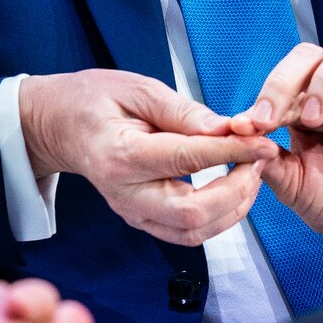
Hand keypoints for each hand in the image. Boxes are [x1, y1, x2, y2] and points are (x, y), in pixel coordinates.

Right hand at [19, 69, 276, 244]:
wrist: (60, 126)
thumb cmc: (94, 100)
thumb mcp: (136, 88)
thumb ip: (181, 110)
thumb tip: (224, 128)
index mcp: (121, 155)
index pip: (186, 159)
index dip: (231, 152)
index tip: (262, 141)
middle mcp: (126, 194)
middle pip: (192, 213)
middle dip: (237, 191)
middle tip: (258, 159)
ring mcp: (132, 213)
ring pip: (194, 232)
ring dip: (233, 208)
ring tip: (250, 173)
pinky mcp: (141, 221)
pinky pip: (187, 233)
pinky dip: (218, 218)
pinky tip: (232, 189)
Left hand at [240, 43, 322, 279]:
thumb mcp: (290, 182)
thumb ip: (266, 157)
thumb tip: (237, 132)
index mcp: (306, 101)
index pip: (283, 78)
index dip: (262, 97)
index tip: (243, 126)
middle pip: (311, 54)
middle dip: (285, 80)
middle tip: (270, 117)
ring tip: (312, 119)